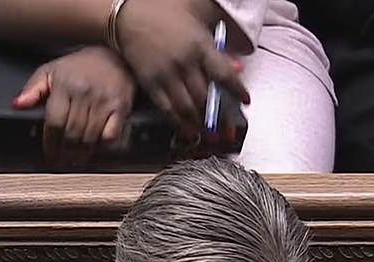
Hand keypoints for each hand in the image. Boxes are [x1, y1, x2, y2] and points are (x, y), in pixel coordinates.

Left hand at [12, 46, 135, 165]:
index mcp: (65, 84)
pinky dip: (101, 147)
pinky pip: (110, 136)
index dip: (50, 143)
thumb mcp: (52, 71)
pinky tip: (95, 151)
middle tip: (61, 162)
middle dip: (65, 152)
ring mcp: (104, 102)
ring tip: (75, 161)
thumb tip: (17, 105)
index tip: (49, 154)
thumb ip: (33, 89)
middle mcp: (84, 93)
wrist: (116, 56)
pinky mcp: (120, 109)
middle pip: (71, 134)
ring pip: (89, 138)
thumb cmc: (82, 66)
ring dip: (81, 154)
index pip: (54, 122)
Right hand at [116, 0, 249, 131]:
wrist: (128, 16)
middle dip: (220, 117)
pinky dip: (181, 125)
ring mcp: (167, 76)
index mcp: (200, 45)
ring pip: (188, 108)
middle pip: (206, 97)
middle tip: (228, 130)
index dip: (237, 90)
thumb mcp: (198, 14)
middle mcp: (185, 63)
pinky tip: (189, 133)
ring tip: (211, 136)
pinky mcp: (151, 85)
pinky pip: (168, 111)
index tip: (245, 101)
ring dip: (201, 125)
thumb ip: (219, 38)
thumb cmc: (166, 12)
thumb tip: (237, 67)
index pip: (224, 74)